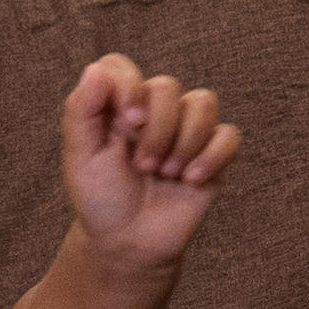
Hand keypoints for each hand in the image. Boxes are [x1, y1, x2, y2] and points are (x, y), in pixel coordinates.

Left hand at [60, 58, 236, 275]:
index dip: (129, 85)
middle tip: (143, 166)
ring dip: (185, 141)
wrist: (129, 242)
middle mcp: (153, 111)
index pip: (121, 66)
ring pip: (203, 102)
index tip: (129, 121)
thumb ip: (81, 112)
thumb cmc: (101, 199)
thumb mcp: (81, 158)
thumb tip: (95, 69)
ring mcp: (186, 130)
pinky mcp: (213, 153)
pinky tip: (191, 180)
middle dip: (157, 129)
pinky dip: (212, 156)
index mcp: (116, 106)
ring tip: (167, 174)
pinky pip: (228, 134)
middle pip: (167, 86)